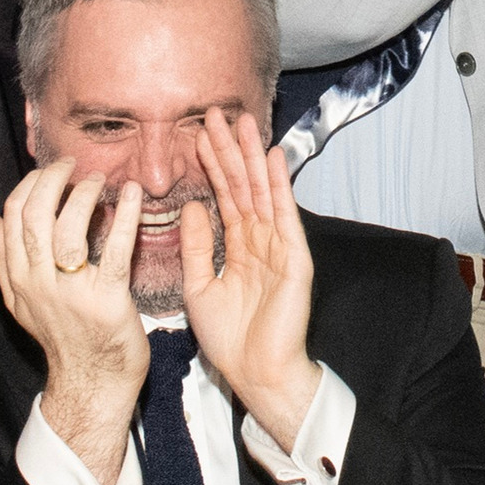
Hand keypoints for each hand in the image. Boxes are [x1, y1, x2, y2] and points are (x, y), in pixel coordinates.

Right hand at [0, 160, 147, 484]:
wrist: (92, 382)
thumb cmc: (64, 335)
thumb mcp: (23, 300)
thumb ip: (3, 260)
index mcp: (18, 278)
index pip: (11, 218)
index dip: (30, 185)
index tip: (51, 170)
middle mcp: (37, 282)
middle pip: (34, 217)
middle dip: (52, 181)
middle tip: (75, 165)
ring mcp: (70, 291)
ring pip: (67, 229)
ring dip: (84, 195)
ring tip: (100, 180)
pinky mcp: (107, 300)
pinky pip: (115, 251)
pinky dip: (124, 218)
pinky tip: (134, 195)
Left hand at [183, 109, 319, 449]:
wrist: (257, 371)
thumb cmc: (229, 339)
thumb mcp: (199, 286)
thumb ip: (197, 246)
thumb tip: (190, 207)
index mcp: (238, 247)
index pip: (222, 197)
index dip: (210, 166)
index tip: (196, 135)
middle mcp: (259, 240)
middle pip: (241, 186)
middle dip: (229, 149)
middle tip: (215, 113)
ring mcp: (278, 245)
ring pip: (260, 192)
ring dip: (251, 156)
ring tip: (242, 121)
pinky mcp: (293, 257)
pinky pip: (284, 214)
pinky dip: (278, 185)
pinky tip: (273, 157)